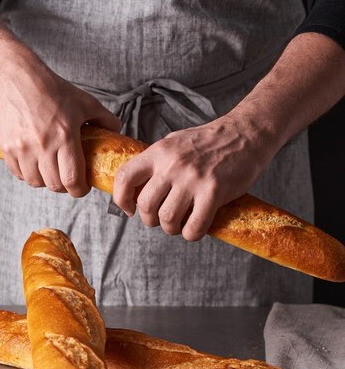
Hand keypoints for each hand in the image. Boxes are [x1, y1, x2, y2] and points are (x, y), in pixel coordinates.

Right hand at [0, 66, 120, 195]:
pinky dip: (27, 173)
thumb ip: (105, 118)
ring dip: (45, 180)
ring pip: (35, 182)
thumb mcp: (84, 101)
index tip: (82, 186)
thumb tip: (116, 130)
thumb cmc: (50, 88)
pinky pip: (18, 173)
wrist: (13, 76)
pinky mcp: (6, 147)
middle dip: (65, 186)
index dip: (80, 189)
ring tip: (50, 170)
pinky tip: (34, 163)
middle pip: (55, 185)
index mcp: (65, 136)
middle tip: (68, 178)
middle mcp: (42, 146)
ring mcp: (22, 148)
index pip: (72, 180)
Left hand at [113, 113, 273, 240]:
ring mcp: (192, 179)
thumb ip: (158, 162)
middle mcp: (172, 165)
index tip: (128, 209)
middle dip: (151, 219)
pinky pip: (193, 227)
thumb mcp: (176, 142)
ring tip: (181, 223)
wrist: (246, 134)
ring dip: (171, 228)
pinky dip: (192, 234)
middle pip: (145, 205)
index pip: (124, 177)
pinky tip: (197, 227)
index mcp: (159, 151)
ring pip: (167, 219)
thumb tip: (139, 185)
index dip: (121, 198)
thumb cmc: (211, 141)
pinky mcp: (213, 192)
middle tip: (163, 218)